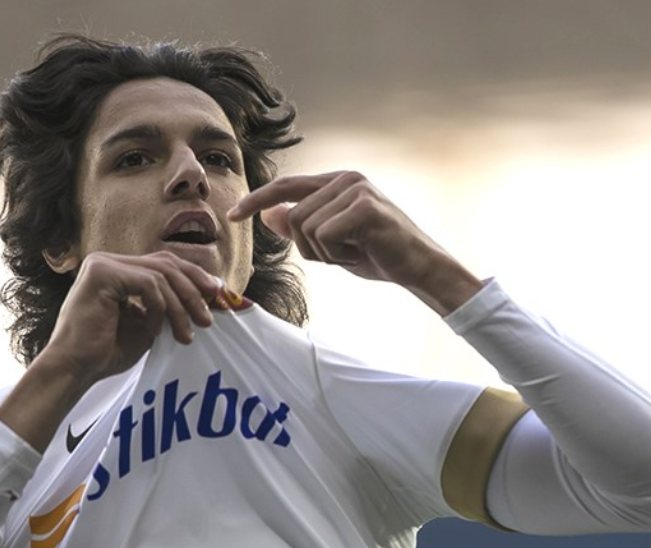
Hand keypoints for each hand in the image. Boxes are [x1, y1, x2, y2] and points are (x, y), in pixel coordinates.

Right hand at [40, 251, 221, 384]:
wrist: (75, 370)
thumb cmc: (106, 353)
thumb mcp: (148, 325)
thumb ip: (169, 307)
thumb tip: (206, 296)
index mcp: (117, 270)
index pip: (164, 263)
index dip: (193, 277)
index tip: (216, 295)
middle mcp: (108, 261)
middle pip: (166, 263)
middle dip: (194, 288)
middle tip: (208, 316)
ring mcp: (102, 264)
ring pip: (161, 275)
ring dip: (180, 306)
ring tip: (188, 333)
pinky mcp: (101, 274)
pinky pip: (148, 285)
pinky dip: (158, 309)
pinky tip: (155, 331)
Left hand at [228, 171, 482, 313]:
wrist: (419, 267)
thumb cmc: (378, 255)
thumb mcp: (331, 243)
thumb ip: (301, 226)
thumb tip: (268, 213)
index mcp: (336, 182)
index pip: (285, 187)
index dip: (255, 201)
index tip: (231, 216)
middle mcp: (345, 178)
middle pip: (293, 217)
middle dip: (309, 248)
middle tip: (341, 255)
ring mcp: (356, 188)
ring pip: (307, 228)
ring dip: (326, 252)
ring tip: (355, 251)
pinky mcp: (364, 205)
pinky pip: (325, 234)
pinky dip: (337, 253)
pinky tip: (362, 251)